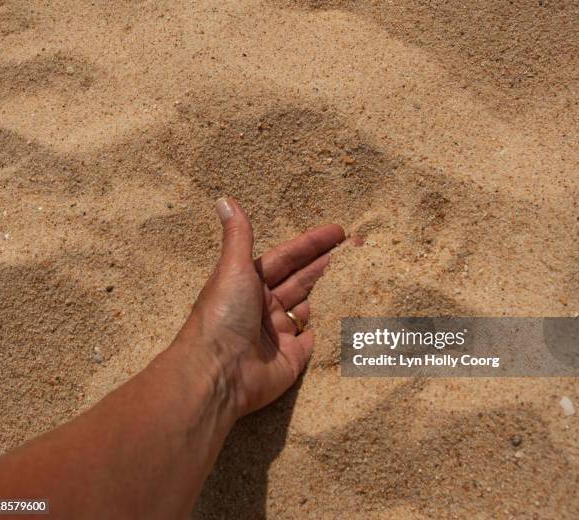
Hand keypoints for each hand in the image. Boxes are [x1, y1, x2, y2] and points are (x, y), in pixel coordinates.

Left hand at [180, 197, 344, 417]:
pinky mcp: (293, 358)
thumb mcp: (233, 268)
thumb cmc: (223, 314)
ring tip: (360, 275)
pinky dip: (331, 326)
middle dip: (329, 264)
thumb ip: (238, 235)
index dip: (312, 243)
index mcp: (251, 283)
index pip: (288, 257)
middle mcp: (265, 306)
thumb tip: (224, 199)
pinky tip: (350, 311)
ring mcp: (280, 333)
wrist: (219, 372)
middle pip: (303, 279)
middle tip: (359, 250)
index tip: (339, 231)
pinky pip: (317, 338)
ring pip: (312, 305)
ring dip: (332, 291)